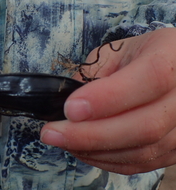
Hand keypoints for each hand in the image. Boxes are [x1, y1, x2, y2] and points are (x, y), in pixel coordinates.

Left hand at [41, 28, 175, 174]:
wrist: (169, 69)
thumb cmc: (138, 57)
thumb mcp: (115, 52)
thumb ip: (94, 76)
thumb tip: (67, 106)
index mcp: (173, 56)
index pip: (150, 78)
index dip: (108, 98)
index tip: (69, 109)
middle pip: (146, 126)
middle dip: (90, 134)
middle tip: (52, 133)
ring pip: (143, 151)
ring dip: (94, 150)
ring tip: (62, 140)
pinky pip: (141, 163)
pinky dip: (106, 160)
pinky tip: (82, 149)